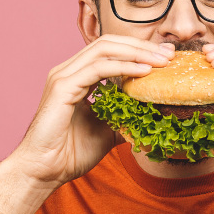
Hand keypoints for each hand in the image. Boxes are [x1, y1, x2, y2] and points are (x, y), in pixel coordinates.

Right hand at [7, 35, 173, 188]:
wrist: (44, 171)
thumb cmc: (70, 154)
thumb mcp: (107, 132)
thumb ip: (125, 118)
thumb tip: (152, 115)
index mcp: (76, 77)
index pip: (110, 51)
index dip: (139, 50)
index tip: (165, 57)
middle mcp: (68, 71)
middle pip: (109, 43)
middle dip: (142, 47)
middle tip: (169, 55)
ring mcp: (63, 76)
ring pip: (104, 50)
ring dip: (137, 53)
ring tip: (162, 62)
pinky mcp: (62, 87)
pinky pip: (98, 69)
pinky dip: (123, 67)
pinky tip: (143, 72)